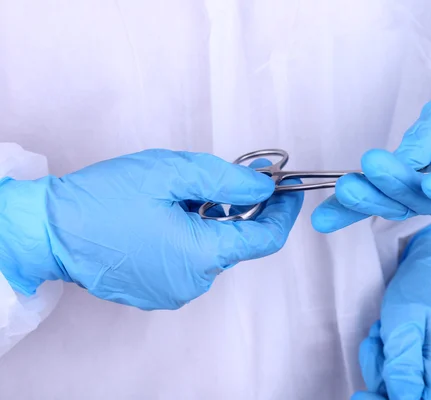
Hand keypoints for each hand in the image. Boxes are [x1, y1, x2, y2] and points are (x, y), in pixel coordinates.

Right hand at [0, 149, 302, 309]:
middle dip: (237, 208)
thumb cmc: (102, 200)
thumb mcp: (171, 173)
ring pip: (211, 249)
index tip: (289, 189)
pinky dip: (190, 236)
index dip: (283, 212)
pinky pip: (190, 261)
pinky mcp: (157, 291)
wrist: (49, 232)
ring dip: (209, 220)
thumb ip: (226, 181)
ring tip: (177, 197)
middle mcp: (194, 281)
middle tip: (221, 177)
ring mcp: (174, 291)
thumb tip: (264, 189)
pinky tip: (165, 217)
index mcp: (201, 254)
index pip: (265, 238)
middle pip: (237, 241)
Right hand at [312, 74, 430, 232]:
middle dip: (369, 196)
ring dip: (402, 188)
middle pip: (395, 199)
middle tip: (347, 188)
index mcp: (421, 160)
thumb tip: (398, 158)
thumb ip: (427, 132)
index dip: (353, 203)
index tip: (323, 216)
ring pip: (424, 201)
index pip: (381, 185)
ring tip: (379, 170)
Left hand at [352, 223, 430, 399]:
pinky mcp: (426, 366)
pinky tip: (387, 333)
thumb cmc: (423, 287)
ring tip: (384, 329)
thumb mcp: (404, 321)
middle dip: (380, 373)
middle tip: (377, 338)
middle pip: (404, 397)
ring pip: (396, 386)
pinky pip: (397, 373)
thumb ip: (403, 363)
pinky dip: (384, 356)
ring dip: (379, 360)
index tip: (360, 394)